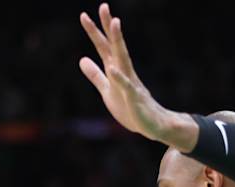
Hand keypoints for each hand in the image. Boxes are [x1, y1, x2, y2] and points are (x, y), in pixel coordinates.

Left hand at [78, 5, 188, 145]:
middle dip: (108, 27)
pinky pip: (126, 86)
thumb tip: (81, 59)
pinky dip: (119, 77)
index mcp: (115, 69)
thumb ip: (95, 75)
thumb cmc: (130, 108)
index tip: (84, 15)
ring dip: (118, 41)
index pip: (103, 47)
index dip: (94, 32)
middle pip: (114, 46)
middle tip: (103, 6)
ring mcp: (130, 83)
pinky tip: (112, 68)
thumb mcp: (107, 91)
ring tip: (115, 23)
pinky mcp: (134, 98)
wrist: (152, 125)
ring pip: (123, 59)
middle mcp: (124, 71)